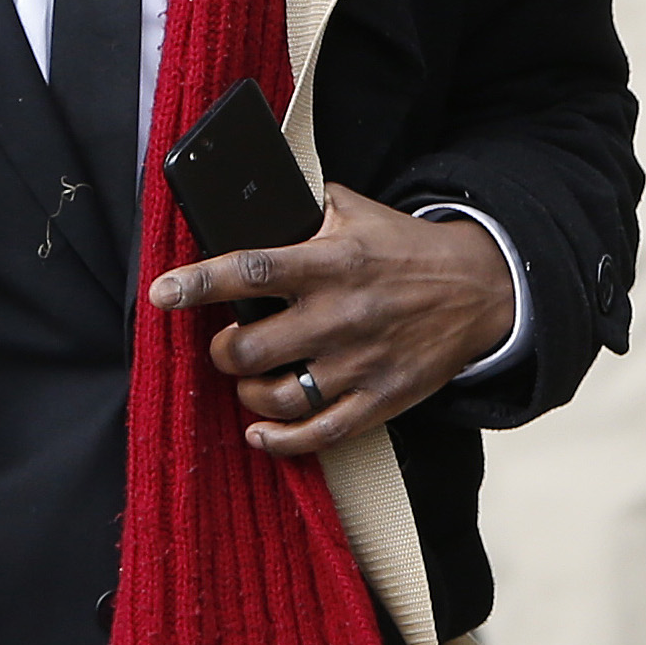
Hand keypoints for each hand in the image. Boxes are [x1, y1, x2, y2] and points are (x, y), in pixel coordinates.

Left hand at [148, 182, 514, 457]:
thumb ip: (304, 212)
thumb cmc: (407, 251)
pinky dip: (279, 441)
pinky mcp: (380, 399)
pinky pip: (317, 434)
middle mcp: (341, 316)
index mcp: (331, 264)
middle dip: (223, 351)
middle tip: (228, 345)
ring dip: (247, 393)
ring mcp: (360, 364)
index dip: (200, 284)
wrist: (482, 289)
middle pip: (249, 349)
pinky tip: (261, 433)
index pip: (252, 272)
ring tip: (251, 380)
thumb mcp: (357, 213)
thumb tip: (247, 204)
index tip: (163, 292)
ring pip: (275, 397)